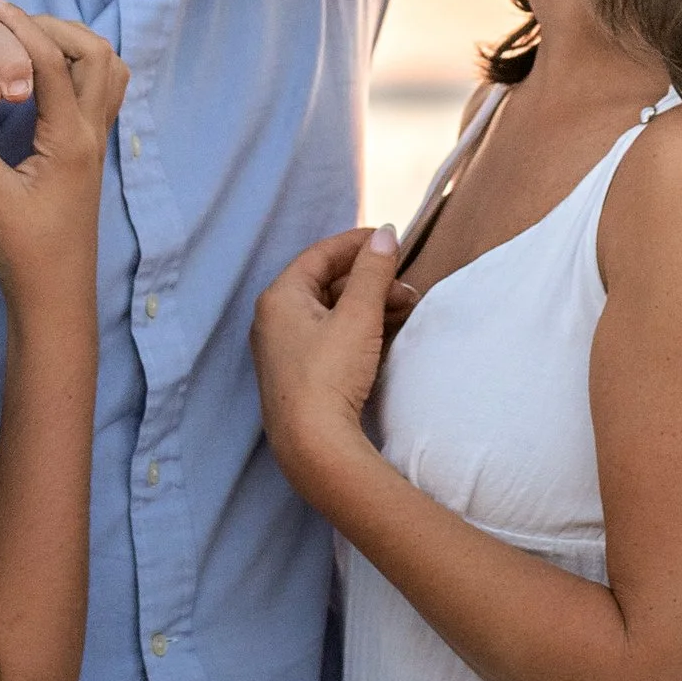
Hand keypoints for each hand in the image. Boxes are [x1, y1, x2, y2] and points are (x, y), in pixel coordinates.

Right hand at [0, 0, 124, 294]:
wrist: (56, 297)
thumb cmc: (25, 251)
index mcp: (71, 140)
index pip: (52, 62)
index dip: (19, 25)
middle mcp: (94, 134)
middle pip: (97, 54)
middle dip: (55, 27)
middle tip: (10, 22)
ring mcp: (98, 143)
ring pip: (108, 72)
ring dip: (75, 46)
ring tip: (27, 41)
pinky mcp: (90, 154)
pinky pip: (101, 94)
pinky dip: (79, 69)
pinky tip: (41, 78)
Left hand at [251, 225, 399, 508]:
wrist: (313, 445)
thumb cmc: (330, 374)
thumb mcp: (358, 316)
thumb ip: (373, 272)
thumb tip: (386, 235)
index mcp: (280, 297)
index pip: (320, 254)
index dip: (357, 243)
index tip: (391, 240)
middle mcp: (273, 319)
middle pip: (326, 283)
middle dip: (370, 280)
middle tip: (407, 287)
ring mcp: (283, 349)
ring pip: (330, 312)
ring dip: (368, 305)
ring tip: (405, 310)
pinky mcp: (296, 375)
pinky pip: (328, 336)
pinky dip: (357, 328)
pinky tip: (384, 333)